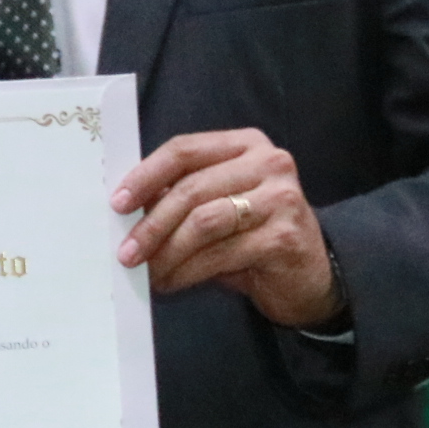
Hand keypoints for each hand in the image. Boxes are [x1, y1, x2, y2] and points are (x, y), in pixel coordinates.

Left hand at [111, 128, 341, 327]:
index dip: (146, 175)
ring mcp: (281, 198)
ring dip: (167, 251)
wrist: (310, 277)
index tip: (118, 203)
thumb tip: (125, 209)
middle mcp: (269, 162)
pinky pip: (221, 253)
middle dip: (152, 224)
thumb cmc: (253, 237)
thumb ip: (181, 196)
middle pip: (192, 188)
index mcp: (245, 145)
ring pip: (204, 222)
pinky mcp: (285, 236)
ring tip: (147, 272)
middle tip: (126, 252)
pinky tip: (172, 282)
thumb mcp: (216, 206)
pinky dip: (188, 270)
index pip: (184, 150)